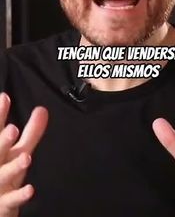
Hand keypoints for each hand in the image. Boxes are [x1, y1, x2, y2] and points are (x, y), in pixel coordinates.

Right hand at [0, 92, 47, 216]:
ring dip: (14, 167)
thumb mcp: (18, 152)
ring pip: (3, 175)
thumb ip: (31, 132)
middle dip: (2, 140)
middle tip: (12, 129)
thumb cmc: (5, 175)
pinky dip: (20, 196)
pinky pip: (11, 201)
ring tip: (26, 158)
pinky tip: (30, 190)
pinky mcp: (3, 204)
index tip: (5, 98)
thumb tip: (42, 109)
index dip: (0, 115)